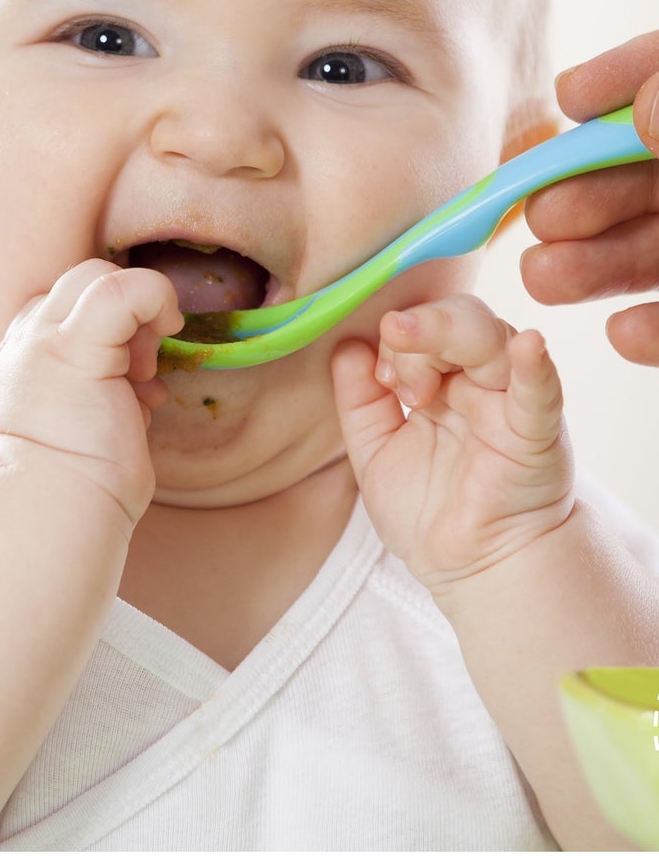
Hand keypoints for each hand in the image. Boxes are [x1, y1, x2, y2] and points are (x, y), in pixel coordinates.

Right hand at [0, 260, 183, 529]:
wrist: (55, 512)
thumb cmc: (76, 484)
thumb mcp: (78, 423)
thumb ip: (94, 388)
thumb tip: (139, 379)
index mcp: (21, 359)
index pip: (66, 306)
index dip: (111, 328)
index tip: (130, 376)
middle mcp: (23, 342)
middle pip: (81, 280)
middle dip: (127, 313)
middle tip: (142, 368)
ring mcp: (42, 341)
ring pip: (99, 275)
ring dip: (139, 319)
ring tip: (142, 378)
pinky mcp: (74, 349)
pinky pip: (123, 290)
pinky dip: (156, 297)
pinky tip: (169, 327)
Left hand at [332, 294, 573, 598]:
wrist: (469, 570)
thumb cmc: (427, 512)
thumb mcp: (374, 451)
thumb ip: (359, 400)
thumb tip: (348, 345)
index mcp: (443, 379)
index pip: (424, 327)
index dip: (397, 340)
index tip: (380, 376)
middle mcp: (480, 381)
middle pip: (461, 318)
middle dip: (421, 333)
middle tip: (397, 378)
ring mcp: (509, 403)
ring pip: (494, 338)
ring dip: (450, 338)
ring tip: (419, 382)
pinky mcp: (536, 434)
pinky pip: (541, 391)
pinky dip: (536, 366)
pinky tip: (528, 346)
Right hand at [521, 32, 658, 364]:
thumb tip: (641, 109)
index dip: (621, 79)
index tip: (570, 98)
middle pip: (646, 177)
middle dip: (587, 194)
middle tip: (544, 215)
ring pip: (658, 250)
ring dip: (599, 266)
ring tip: (547, 279)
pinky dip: (656, 332)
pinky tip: (623, 334)